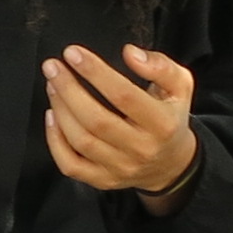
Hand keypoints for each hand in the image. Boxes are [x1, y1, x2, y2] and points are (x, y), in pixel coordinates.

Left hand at [42, 45, 202, 209]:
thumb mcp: (180, 87)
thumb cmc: (169, 118)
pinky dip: (55, 140)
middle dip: (68, 89)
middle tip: (52, 67)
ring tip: (52, 85)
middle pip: (96, 120)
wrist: (170, 164)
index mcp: (162, 124)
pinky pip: (70, 164)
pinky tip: (52, 116)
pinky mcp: (103, 180)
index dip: (95, 72)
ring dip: (60, 109)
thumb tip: (130, 53)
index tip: (73, 54)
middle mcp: (141, 148)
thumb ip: (160, 66)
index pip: (123, 95)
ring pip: (81, 140)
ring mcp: (120, 167)